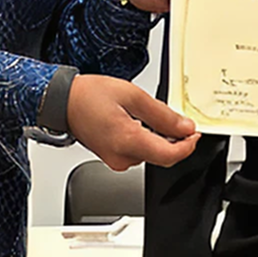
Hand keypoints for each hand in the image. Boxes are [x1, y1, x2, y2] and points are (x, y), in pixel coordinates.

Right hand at [67, 74, 201, 170]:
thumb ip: (162, 115)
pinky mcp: (112, 159)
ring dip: (159, 138)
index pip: (169, 156)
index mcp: (127, 141)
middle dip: (174, 139)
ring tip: (148, 114)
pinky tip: (139, 122)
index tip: (195, 133)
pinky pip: (138, 152)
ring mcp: (115, 161)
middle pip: (162, 156)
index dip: (188, 146)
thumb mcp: (133, 96)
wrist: (62, 102)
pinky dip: (146, 140)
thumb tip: (185, 127)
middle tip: (176, 118)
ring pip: (151, 154)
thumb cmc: (90, 95)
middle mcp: (121, 157)